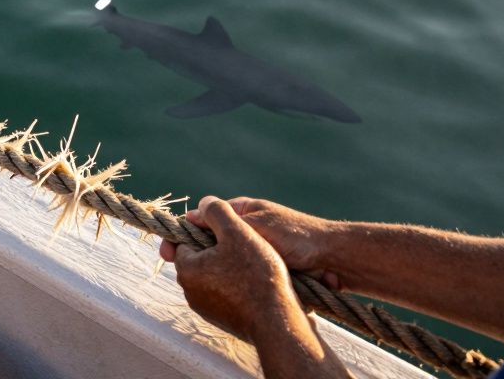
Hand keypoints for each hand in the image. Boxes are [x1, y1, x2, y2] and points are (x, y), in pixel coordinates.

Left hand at [160, 196, 302, 342]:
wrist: (278, 322)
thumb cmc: (256, 275)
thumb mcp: (237, 232)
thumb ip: (216, 212)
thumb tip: (203, 204)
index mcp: (186, 269)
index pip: (184, 240)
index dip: (204, 229)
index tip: (225, 229)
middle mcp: (189, 292)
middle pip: (199, 257)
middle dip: (216, 248)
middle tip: (243, 245)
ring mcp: (206, 308)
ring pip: (213, 275)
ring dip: (227, 266)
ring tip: (252, 263)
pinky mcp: (223, 320)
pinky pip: (225, 293)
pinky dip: (236, 285)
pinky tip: (255, 282)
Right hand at [197, 197, 343, 290]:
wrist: (335, 259)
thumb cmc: (296, 236)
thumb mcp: (256, 224)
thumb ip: (226, 219)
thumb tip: (195, 210)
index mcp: (242, 213)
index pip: (204, 220)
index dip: (185, 235)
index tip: (168, 252)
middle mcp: (246, 230)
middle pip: (212, 245)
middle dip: (202, 258)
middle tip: (187, 273)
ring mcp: (256, 251)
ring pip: (227, 264)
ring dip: (222, 274)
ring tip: (211, 285)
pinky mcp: (265, 270)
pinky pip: (244, 277)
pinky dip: (239, 284)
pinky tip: (230, 294)